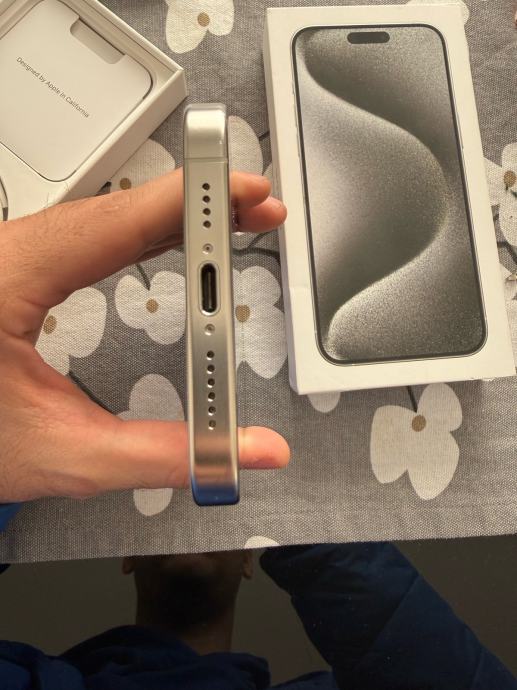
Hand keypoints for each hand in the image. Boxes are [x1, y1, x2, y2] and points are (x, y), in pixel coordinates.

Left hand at [0, 169, 289, 501]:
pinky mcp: (8, 268)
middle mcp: (1, 254)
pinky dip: (133, 232)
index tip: (243, 194)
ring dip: (166, 216)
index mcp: (4, 279)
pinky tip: (163, 238)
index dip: (191, 201)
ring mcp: (3, 256)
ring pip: (98, 218)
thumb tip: (244, 448)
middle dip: (194, 206)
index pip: (117, 221)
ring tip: (223, 220)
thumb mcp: (64, 455)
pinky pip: (81, 235)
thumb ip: (164, 455)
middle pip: (114, 209)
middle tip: (253, 209)